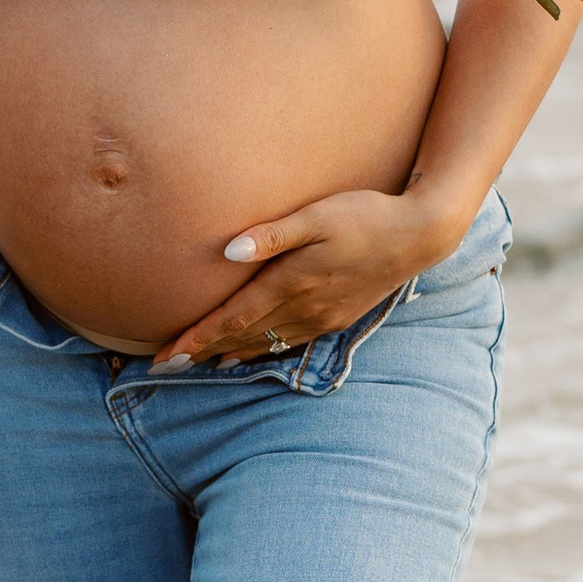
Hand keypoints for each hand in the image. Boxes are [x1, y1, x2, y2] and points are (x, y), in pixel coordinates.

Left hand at [151, 186, 472, 367]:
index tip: (164, 355)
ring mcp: (321, 318)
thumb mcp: (317, 216)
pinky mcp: (335, 318)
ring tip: (197, 362)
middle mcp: (304, 309)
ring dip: (229, 354)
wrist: (418, 236)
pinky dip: (260, 349)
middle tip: (165, 365)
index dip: (196, 338)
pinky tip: (248, 351)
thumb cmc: (364, 215)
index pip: (232, 319)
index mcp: (292, 284)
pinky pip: (288, 342)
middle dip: (202, 352)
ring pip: (265, 344)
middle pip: (242, 338)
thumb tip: (227, 253)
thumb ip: (271, 235)